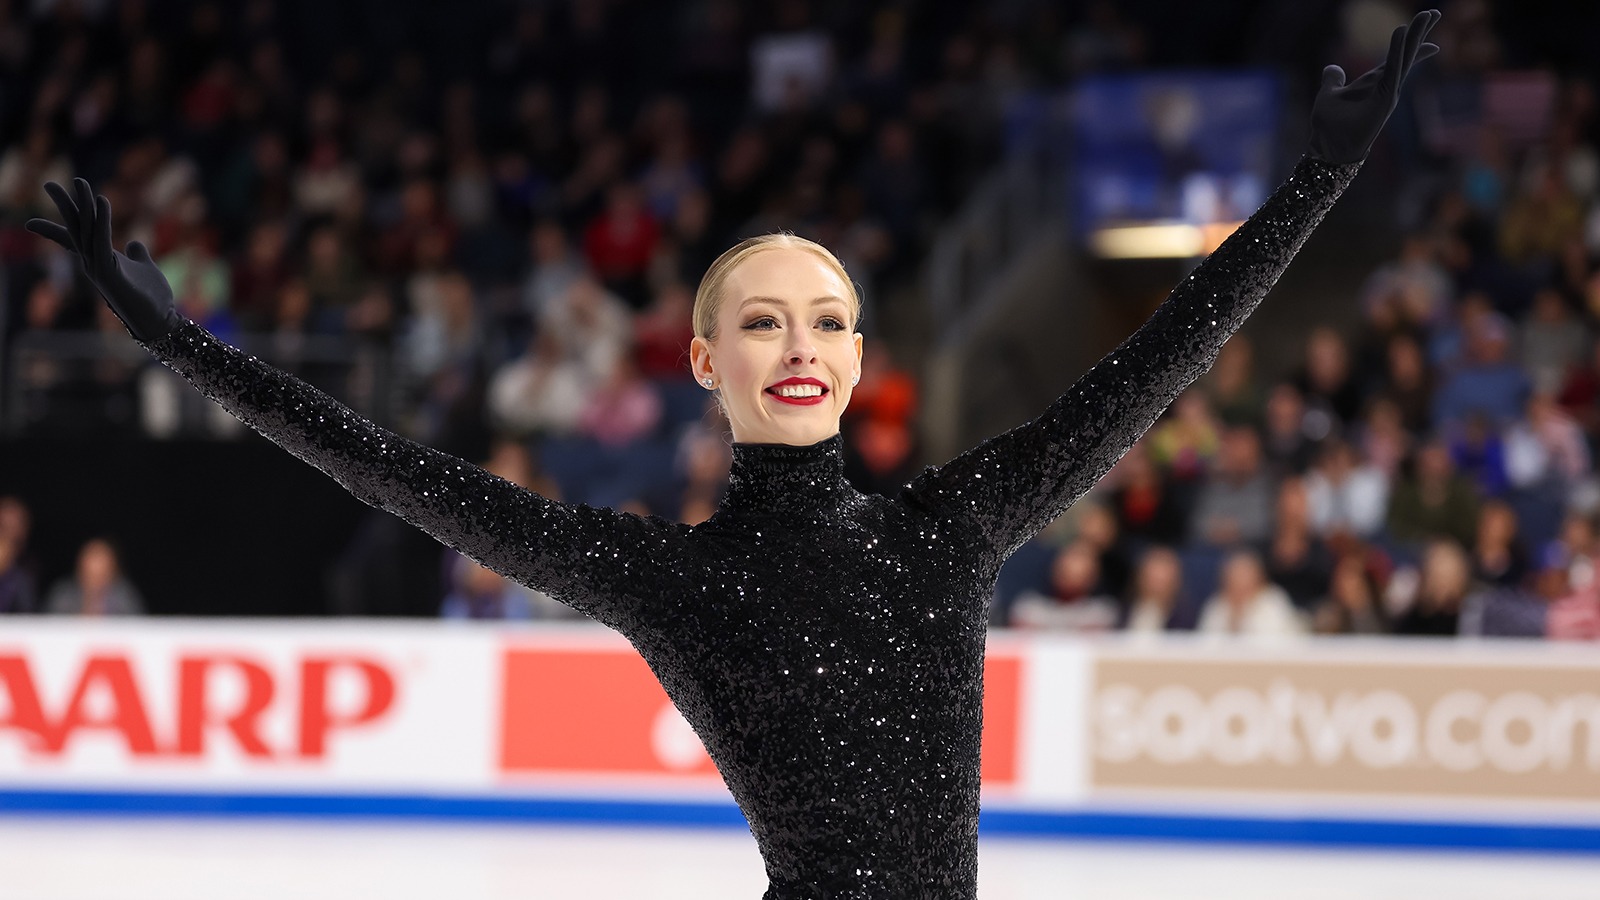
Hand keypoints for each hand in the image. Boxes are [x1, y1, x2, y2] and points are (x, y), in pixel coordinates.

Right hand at [26, 178, 180, 341]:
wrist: (160, 320)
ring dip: (83, 205)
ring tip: (80, 182)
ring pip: (86, 230)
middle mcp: (93, 262)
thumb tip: (134, 243)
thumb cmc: (152, 297)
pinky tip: (102, 201)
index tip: (31, 222)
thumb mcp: (144, 267)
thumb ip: (136, 254)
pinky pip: (102, 240)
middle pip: (75, 228)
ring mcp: (97, 267)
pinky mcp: (107, 272)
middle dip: (64, 205)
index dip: (54, 227)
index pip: (73, 237)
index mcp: (99, 259)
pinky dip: (101, 220)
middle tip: (49, 184)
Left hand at [1307, 9, 1440, 163]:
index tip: (1423, 25)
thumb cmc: (1329, 128)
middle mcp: (1385, 86)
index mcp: (1374, 83)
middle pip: (1405, 53)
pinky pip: (1391, 69)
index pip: (1395, 57)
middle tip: (1435, 11)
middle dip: (1419, 32)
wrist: (1328, 150)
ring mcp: (1387, 92)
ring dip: (1414, 35)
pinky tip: (1401, 31)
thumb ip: (1332, 81)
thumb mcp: (1327, 96)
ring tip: (1428, 14)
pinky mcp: (1384, 98)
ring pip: (1403, 58)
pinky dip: (1396, 50)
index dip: (1408, 40)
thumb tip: (1332, 68)